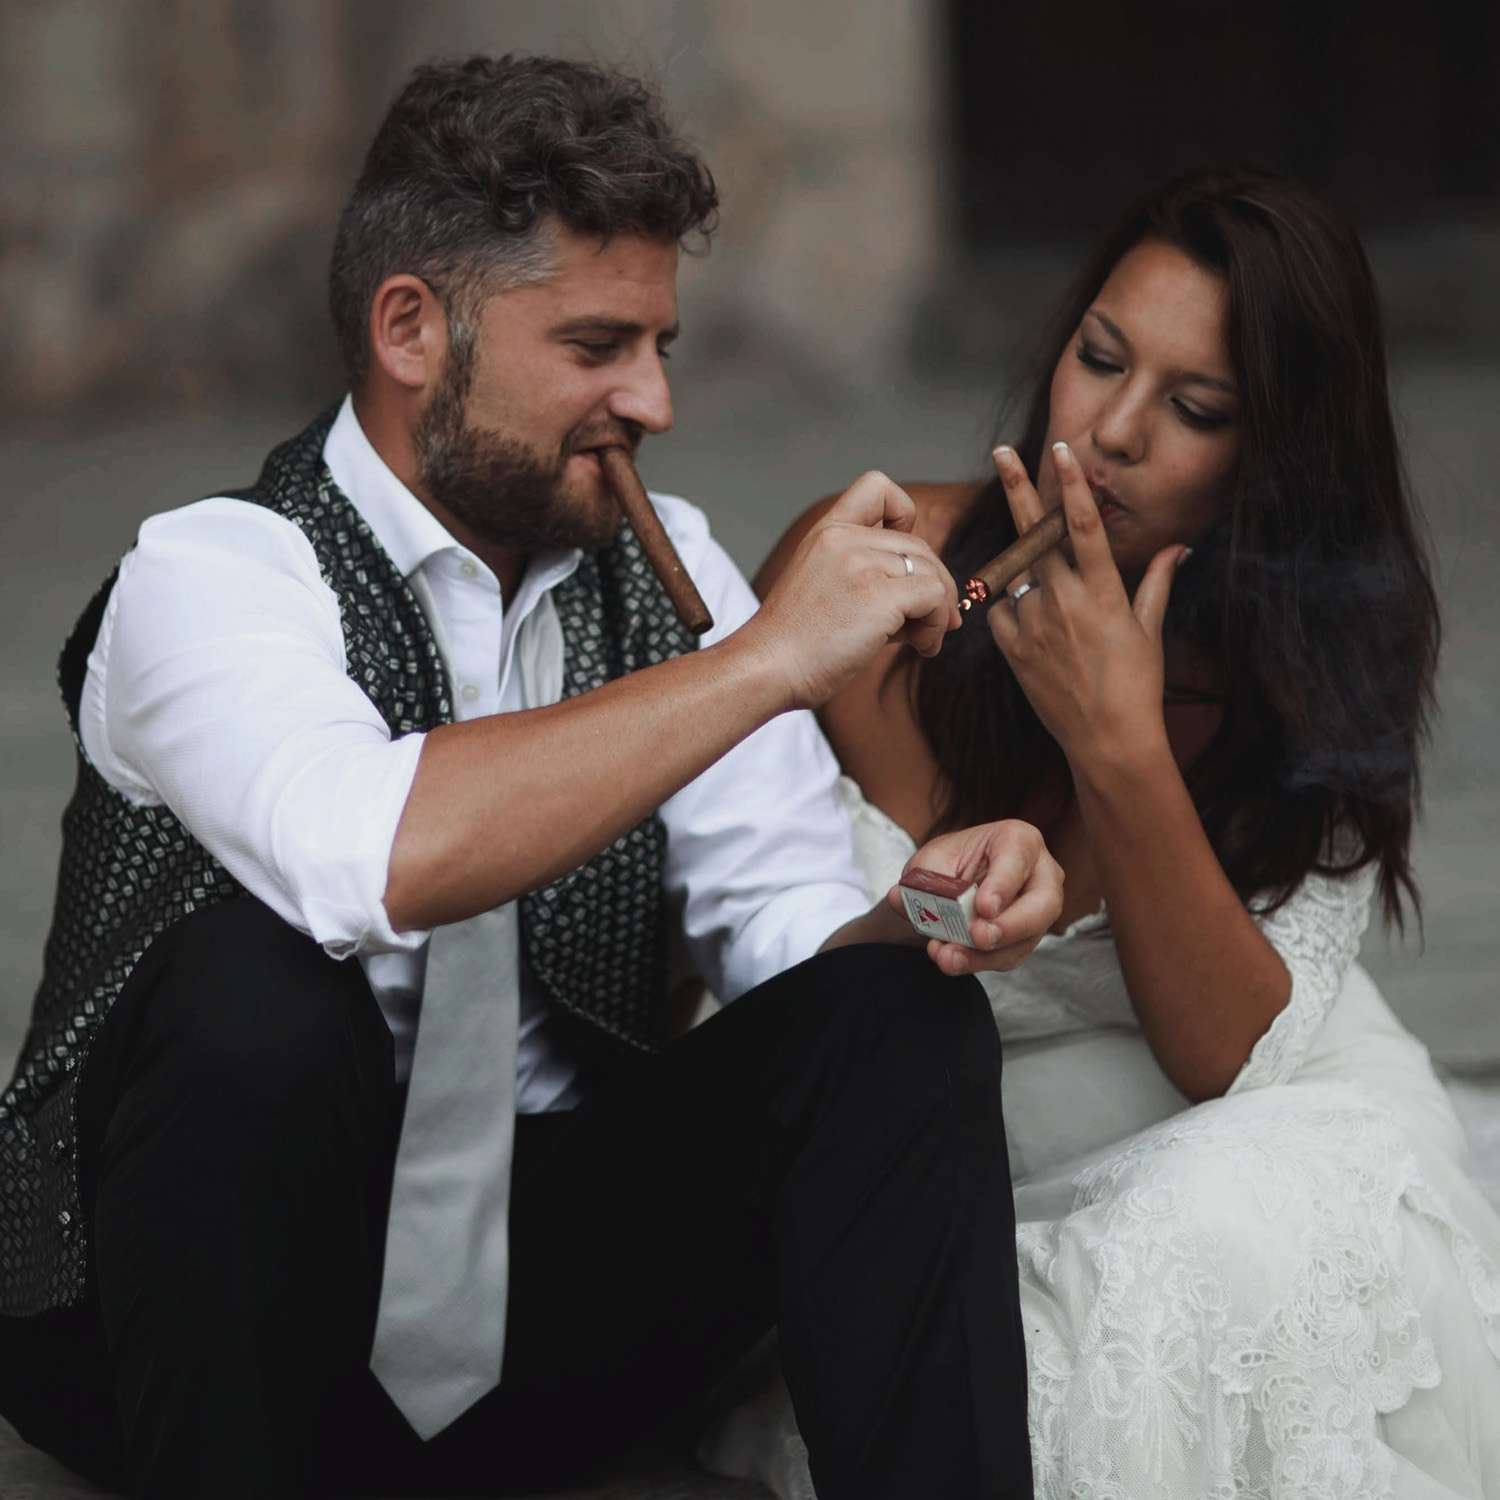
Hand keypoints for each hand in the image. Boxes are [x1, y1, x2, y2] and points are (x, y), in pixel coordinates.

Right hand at [744, 471, 959, 709]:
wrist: (767, 668)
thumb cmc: (794, 643)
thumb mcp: (823, 588)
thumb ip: (867, 577)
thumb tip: (930, 597)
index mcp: (826, 533)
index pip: (877, 487)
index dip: (905, 515)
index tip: (902, 559)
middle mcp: (843, 539)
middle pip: (918, 545)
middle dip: (933, 584)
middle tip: (928, 622)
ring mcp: (861, 564)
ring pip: (931, 572)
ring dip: (938, 610)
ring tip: (922, 640)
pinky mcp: (878, 596)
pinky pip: (935, 597)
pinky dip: (937, 624)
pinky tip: (922, 646)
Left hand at [886, 818, 1063, 976]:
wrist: (950, 885)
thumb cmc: (948, 865)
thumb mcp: (929, 863)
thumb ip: (918, 881)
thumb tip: (899, 898)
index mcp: (1018, 840)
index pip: (1018, 860)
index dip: (1003, 885)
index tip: (984, 907)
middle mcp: (1040, 874)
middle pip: (1043, 904)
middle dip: (1009, 926)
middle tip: (978, 937)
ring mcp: (1039, 910)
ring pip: (1026, 938)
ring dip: (986, 954)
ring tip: (949, 957)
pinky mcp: (1026, 939)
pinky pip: (1010, 957)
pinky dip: (980, 962)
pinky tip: (952, 959)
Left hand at [988, 442, 1187, 770]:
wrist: (1106, 738)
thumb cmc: (1137, 683)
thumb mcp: (1150, 628)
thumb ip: (1158, 580)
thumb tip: (1179, 547)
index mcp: (1102, 590)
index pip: (1082, 525)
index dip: (1070, 484)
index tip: (1060, 450)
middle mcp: (1063, 599)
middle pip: (1034, 533)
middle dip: (1019, 489)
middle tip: (1002, 451)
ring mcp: (1033, 622)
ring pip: (1021, 577)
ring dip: (1033, 580)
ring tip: (1062, 624)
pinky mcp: (1011, 646)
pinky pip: (1003, 611)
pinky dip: (1016, 612)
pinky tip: (1040, 637)